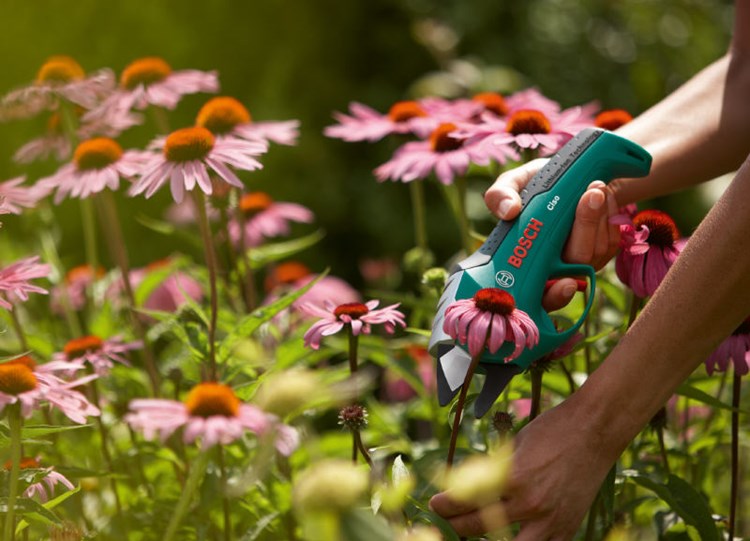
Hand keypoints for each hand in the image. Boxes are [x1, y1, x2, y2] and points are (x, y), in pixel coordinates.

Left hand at [429, 399, 615, 539]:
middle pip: (479, 527)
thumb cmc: (552, 430)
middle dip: (455, 526)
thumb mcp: (514, 446)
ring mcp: (551, 520)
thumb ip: (495, 470)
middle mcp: (530, 503)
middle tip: (445, 521)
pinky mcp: (567, 527)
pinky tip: (512, 539)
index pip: (467, 498)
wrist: (594, 430)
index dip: (445, 504)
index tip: (434, 504)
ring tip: (473, 535)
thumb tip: (472, 485)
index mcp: (512, 477)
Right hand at [484, 159, 621, 310]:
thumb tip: (509, 212)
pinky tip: (604, 196)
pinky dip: (611, 215)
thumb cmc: (533, 187)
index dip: (555, 296)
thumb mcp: (512, 184)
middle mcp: (553, 270)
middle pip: (575, 266)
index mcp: (525, 263)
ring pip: (596, 251)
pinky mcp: (602, 252)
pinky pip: (611, 241)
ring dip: (600, 216)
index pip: (540, 296)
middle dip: (585, 228)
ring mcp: (580, 263)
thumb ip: (500, 195)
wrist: (565, 177)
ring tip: (595, 186)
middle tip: (591, 194)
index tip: (567, 284)